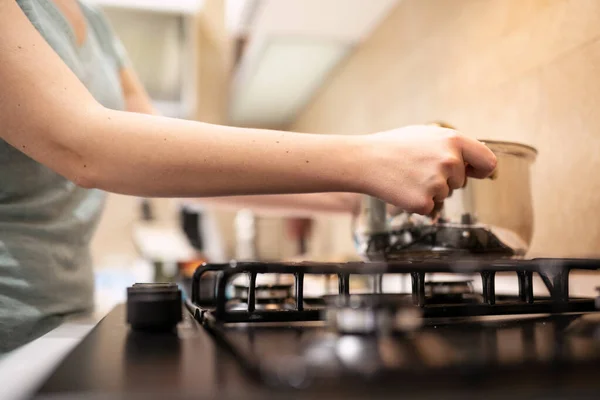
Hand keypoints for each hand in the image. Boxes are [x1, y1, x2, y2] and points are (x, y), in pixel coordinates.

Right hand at [360, 125, 496, 214]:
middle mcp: (450, 161)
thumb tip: (479, 160)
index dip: (481, 170)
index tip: (474, 174)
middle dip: (445, 180)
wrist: (365, 160)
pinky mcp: (424, 202)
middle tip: (418, 169)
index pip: (488, 161)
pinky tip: (403, 189)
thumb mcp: (427, 134)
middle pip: (461, 182)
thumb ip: (454, 145)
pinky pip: (430, 208)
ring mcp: (438, 183)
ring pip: (445, 195)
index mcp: (454, 140)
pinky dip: (418, 202)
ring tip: (408, 176)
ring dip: (430, 191)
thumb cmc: (394, 146)